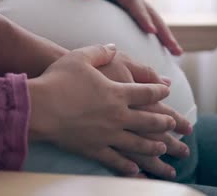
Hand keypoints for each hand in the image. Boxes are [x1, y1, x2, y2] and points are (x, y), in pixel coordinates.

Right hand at [27, 44, 174, 174]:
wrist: (39, 107)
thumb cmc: (58, 79)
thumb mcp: (80, 57)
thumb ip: (100, 51)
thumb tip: (113, 47)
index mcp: (117, 92)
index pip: (147, 92)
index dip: (159, 91)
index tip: (167, 91)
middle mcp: (118, 115)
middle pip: (149, 121)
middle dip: (166, 123)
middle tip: (178, 126)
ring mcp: (107, 135)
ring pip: (138, 144)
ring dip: (154, 147)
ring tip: (164, 149)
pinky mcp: (93, 148)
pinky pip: (115, 160)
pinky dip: (128, 166)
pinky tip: (135, 170)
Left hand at [57, 0, 183, 54]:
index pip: (131, 1)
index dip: (141, 15)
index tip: (150, 31)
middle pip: (150, 11)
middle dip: (163, 30)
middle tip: (175, 49)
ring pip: (152, 17)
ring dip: (165, 34)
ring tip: (177, 53)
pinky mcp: (128, 8)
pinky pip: (146, 21)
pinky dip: (156, 34)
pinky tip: (163, 50)